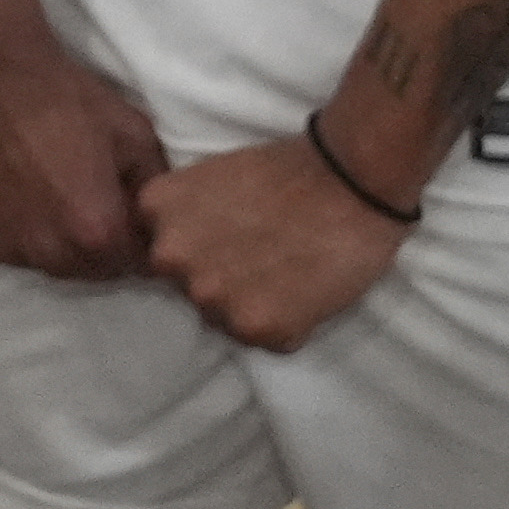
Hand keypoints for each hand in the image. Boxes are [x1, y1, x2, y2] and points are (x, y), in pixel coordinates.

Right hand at [0, 7, 170, 279]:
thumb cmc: (65, 99)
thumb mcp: (133, 133)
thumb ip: (152, 186)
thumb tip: (157, 218)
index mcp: (98, 232)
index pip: (134, 264)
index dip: (135, 239)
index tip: (125, 213)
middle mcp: (53, 255)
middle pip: (89, 270)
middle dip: (97, 245)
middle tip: (86, 199)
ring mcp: (8, 251)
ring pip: (47, 263)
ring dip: (54, 242)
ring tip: (47, 196)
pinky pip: (5, 251)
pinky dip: (13, 234)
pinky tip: (13, 195)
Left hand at [136, 130, 414, 350]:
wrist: (352, 178)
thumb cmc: (289, 169)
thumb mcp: (210, 176)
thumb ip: (184, 215)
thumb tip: (179, 249)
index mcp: (156, 209)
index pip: (160, 249)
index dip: (198, 248)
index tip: (230, 236)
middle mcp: (173, 257)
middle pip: (188, 287)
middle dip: (221, 278)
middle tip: (264, 254)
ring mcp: (212, 295)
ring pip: (224, 318)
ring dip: (252, 305)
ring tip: (289, 272)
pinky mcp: (258, 326)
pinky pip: (266, 339)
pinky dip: (288, 323)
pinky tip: (307, 290)